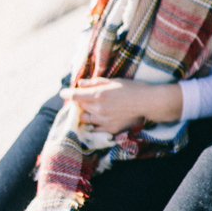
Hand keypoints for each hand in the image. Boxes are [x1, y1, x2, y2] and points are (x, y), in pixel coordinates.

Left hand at [61, 78, 182, 134]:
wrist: (148, 103)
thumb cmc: (132, 88)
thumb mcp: (113, 81)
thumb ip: (95, 83)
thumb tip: (80, 83)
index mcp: (99, 95)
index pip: (76, 96)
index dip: (67, 94)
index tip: (63, 93)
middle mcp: (99, 109)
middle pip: (80, 107)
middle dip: (79, 102)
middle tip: (83, 98)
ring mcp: (104, 121)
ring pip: (86, 119)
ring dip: (85, 113)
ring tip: (91, 108)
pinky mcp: (110, 129)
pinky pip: (95, 128)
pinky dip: (93, 123)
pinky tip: (98, 117)